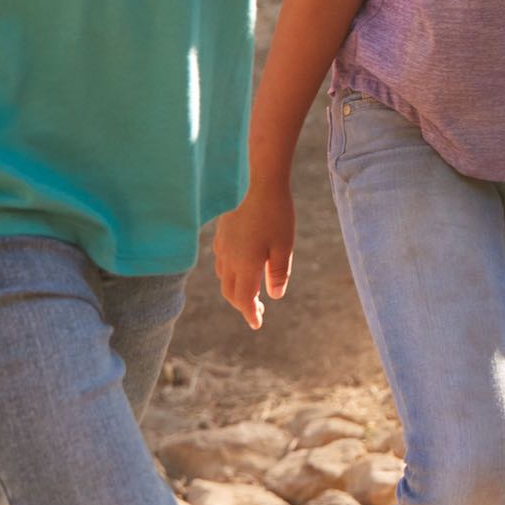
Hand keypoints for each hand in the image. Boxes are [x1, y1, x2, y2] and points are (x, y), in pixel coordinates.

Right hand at [213, 187, 295, 330]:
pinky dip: (229, 271)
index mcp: (245, 265)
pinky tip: (240, 264)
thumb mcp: (284, 245)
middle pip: (230, 291)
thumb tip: (274, 295)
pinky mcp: (221, 232)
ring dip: (234, 287)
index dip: (250, 314)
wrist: (256, 180)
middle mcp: (228, 258)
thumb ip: (278, 272)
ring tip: (250, 289)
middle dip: (242, 304)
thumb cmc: (276, 213)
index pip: (244, 299)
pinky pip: (221, 260)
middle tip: (257, 309)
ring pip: (223, 276)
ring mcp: (222, 245)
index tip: (257, 324)